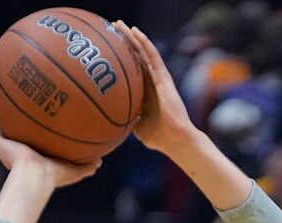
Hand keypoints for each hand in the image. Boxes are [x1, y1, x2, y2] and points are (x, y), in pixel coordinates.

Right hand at [0, 107, 100, 187]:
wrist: (36, 177)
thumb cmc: (56, 176)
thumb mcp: (75, 170)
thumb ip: (87, 165)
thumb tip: (100, 161)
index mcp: (35, 159)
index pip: (35, 144)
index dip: (37, 134)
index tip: (42, 122)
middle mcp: (19, 153)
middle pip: (17, 135)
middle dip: (19, 123)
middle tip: (23, 107)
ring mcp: (7, 148)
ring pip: (1, 129)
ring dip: (1, 116)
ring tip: (2, 100)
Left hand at [116, 22, 197, 155]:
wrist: (175, 139)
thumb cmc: (159, 138)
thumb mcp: (136, 127)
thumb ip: (125, 120)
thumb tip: (108, 122)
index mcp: (145, 92)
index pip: (130, 71)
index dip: (119, 59)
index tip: (105, 50)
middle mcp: (151, 82)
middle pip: (135, 58)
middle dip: (123, 43)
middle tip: (110, 29)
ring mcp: (158, 79)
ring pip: (143, 53)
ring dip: (132, 38)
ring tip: (120, 24)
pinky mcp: (164, 78)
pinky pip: (153, 57)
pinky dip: (145, 43)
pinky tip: (136, 32)